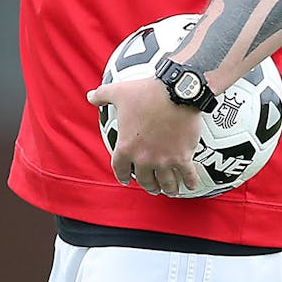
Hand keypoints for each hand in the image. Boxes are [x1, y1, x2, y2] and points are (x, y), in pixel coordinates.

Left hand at [87, 78, 201, 195]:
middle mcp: (144, 158)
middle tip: (152, 186)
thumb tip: (91, 97)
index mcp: (127, 146)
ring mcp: (164, 160)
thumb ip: (102, 96)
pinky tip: (190, 184)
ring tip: (170, 189)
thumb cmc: (146, 93)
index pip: (120, 168)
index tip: (125, 179)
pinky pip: (188, 176)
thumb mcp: (118, 92)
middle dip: (149, 185)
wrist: (176, 92)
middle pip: (145, 180)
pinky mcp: (183, 157)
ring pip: (166, 183)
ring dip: (168, 188)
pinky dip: (190, 182)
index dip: (122, 175)